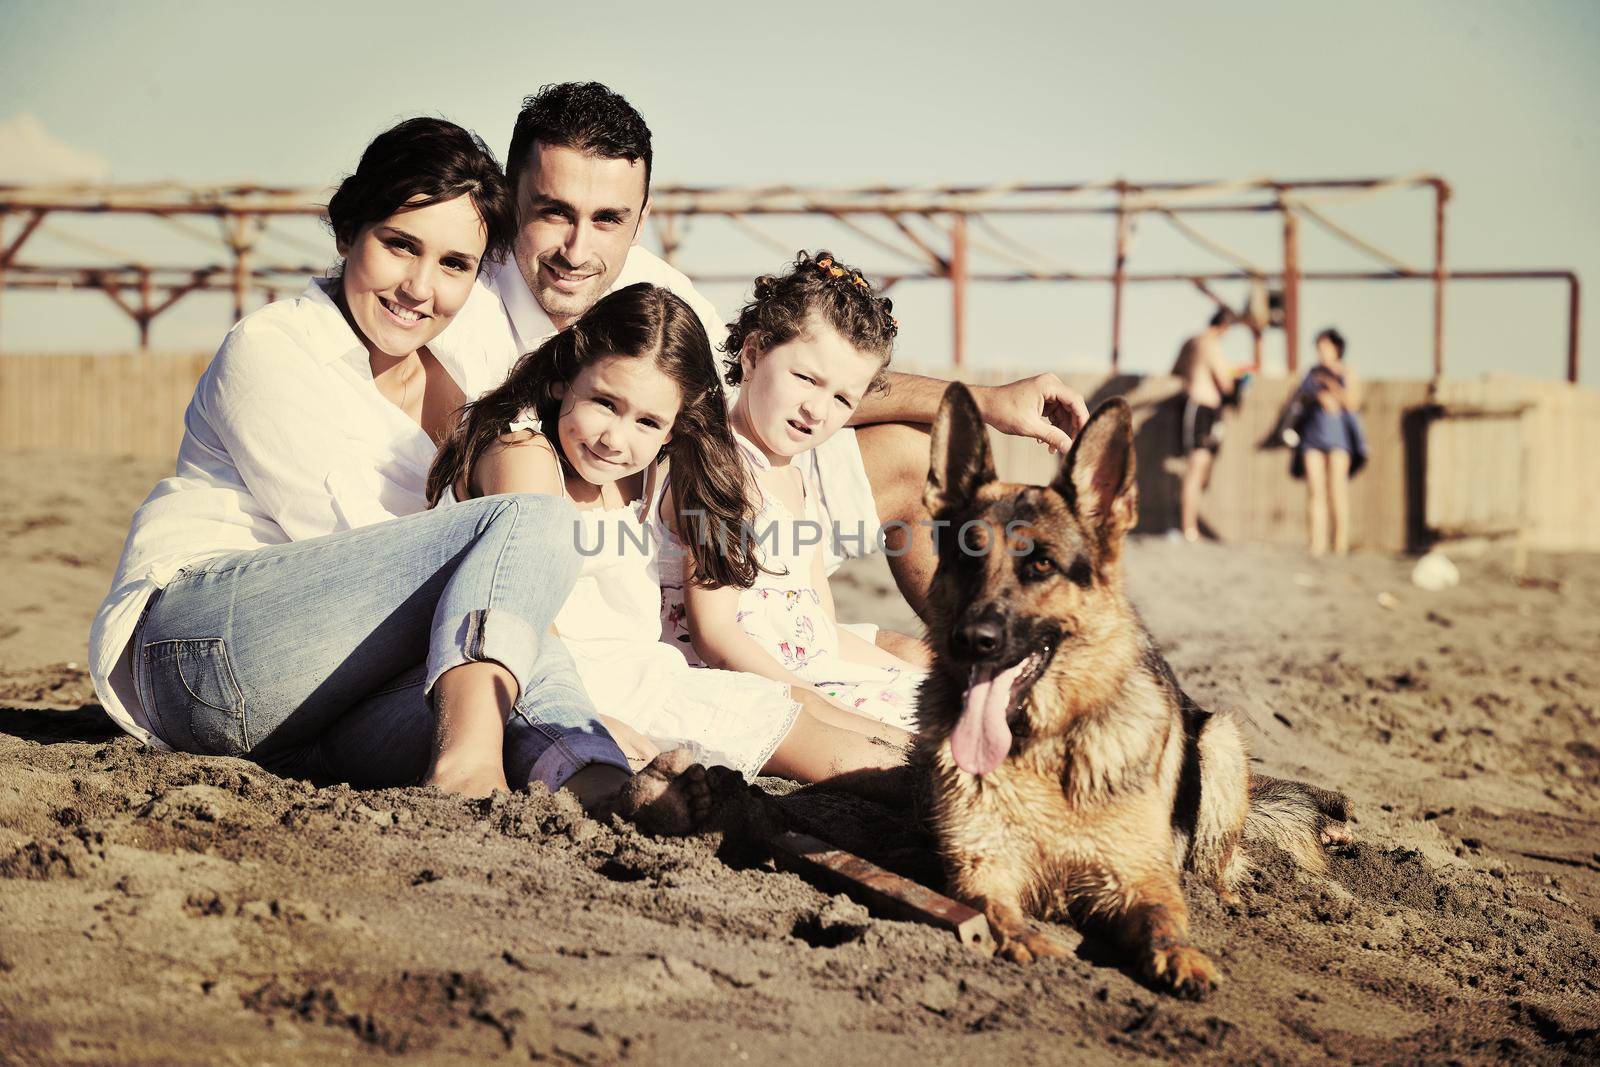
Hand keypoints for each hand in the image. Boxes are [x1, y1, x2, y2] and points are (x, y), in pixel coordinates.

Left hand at [973, 374, 1089, 454]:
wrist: (984, 406)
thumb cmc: (1003, 412)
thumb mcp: (1029, 427)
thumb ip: (1052, 436)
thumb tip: (1069, 448)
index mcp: (1049, 385)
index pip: (1075, 401)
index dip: (1082, 419)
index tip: (1083, 436)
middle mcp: (1051, 384)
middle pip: (1071, 407)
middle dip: (1070, 428)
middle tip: (1067, 447)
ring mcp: (1047, 391)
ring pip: (1064, 413)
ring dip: (1060, 430)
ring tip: (1052, 448)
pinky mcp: (1042, 399)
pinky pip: (1055, 414)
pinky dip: (1052, 427)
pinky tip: (1044, 441)